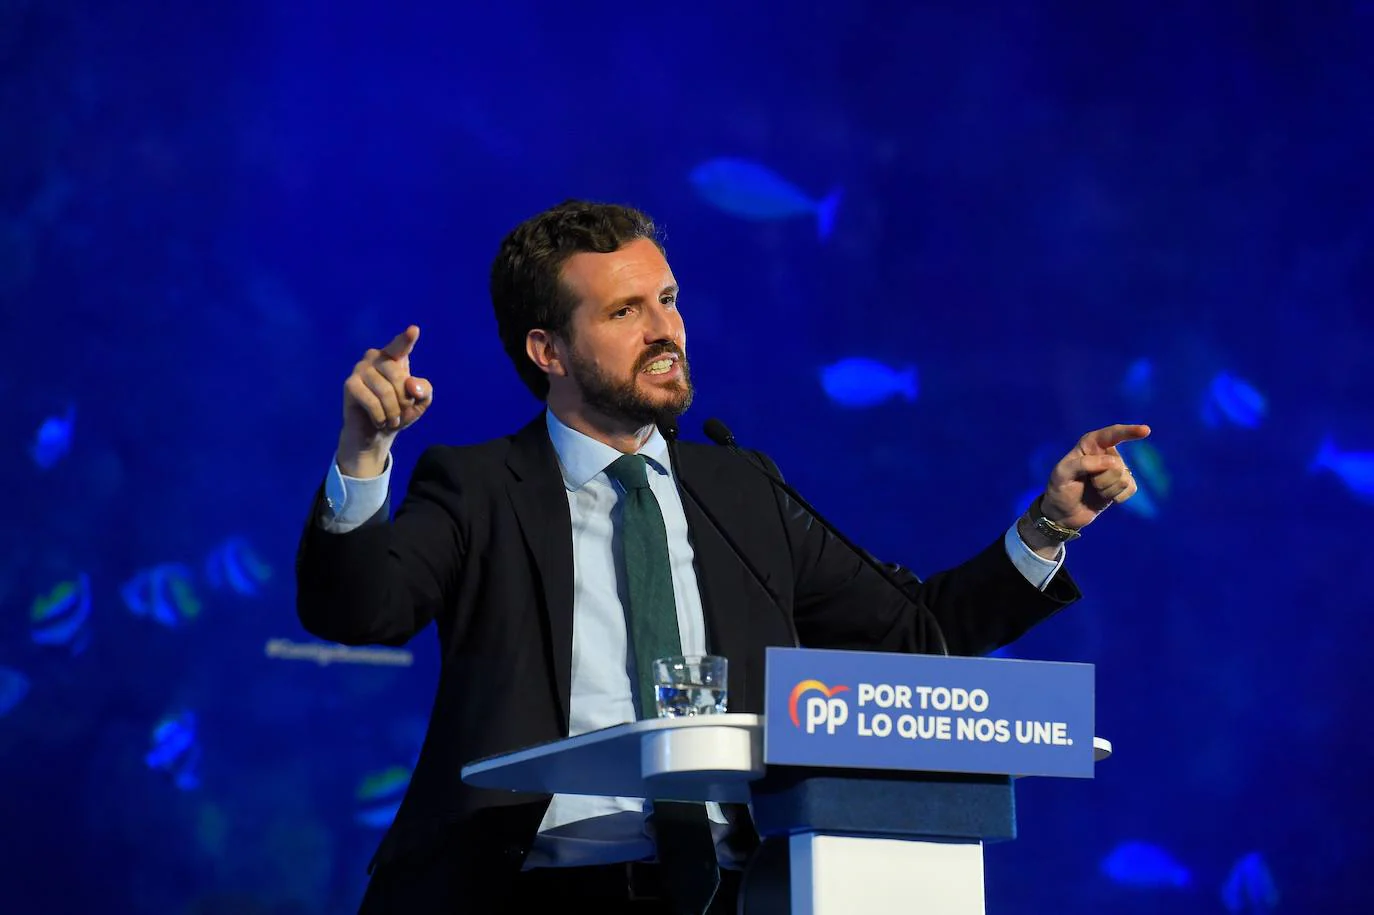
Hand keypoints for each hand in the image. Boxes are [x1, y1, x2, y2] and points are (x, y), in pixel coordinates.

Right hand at [337, 325, 431, 475]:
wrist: (375, 434)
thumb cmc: (398, 413)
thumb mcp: (420, 402)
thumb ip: (424, 390)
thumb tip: (411, 385)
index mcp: (394, 358)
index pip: (401, 346)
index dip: (407, 339)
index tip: (414, 330)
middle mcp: (375, 357)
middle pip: (398, 377)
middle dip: (404, 400)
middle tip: (401, 412)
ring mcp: (360, 369)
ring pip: (385, 392)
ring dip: (393, 412)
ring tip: (391, 419)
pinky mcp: (350, 385)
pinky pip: (372, 402)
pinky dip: (380, 417)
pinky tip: (378, 420)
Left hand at [1038, 423, 1150, 530]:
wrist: (1064, 513)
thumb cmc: (1060, 489)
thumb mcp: (1063, 473)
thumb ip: (1084, 464)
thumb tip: (1112, 462)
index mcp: (1090, 444)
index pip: (1112, 434)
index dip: (1129, 431)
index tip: (1145, 431)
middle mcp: (1106, 453)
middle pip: (1117, 465)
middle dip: (1101, 479)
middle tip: (1088, 482)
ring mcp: (1116, 469)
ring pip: (1124, 478)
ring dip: (1107, 489)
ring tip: (1094, 490)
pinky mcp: (1123, 485)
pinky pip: (1131, 489)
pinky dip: (1117, 496)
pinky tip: (1105, 497)